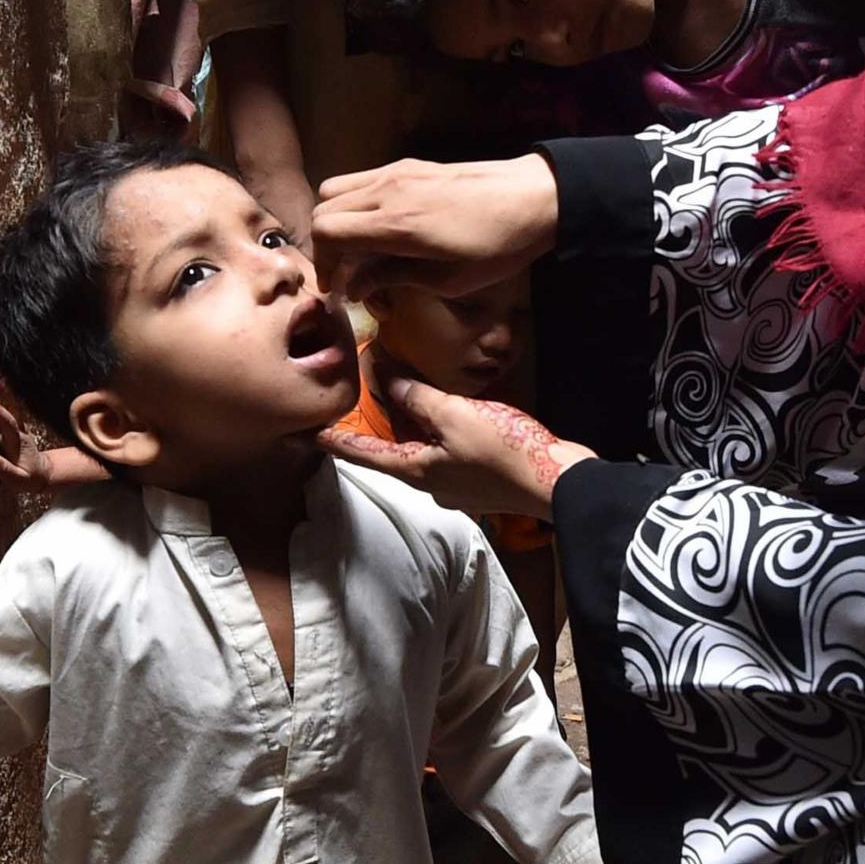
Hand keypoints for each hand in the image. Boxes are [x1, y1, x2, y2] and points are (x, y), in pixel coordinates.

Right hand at [0, 389, 106, 491]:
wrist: (43, 476)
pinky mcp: (19, 429)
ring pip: (14, 407)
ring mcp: (20, 430)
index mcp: (17, 442)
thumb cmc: (28, 479)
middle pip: (13, 409)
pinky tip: (1, 388)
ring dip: (6, 392)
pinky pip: (13, 410)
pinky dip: (8, 398)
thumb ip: (4, 469)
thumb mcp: (17, 479)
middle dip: (4, 393)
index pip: (7, 424)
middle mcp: (20, 432)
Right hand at [312, 152, 558, 296]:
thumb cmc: (498, 247)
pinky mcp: (408, 165)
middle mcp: (387, 190)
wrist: (535, 197)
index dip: (323, 265)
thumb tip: (354, 287)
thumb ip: (393, 278)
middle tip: (348, 275)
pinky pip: (361, 179)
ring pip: (336, 189)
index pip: (326, 233)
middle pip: (324, 210)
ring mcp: (396, 172)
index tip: (339, 289)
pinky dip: (355, 204)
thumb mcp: (448, 280)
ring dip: (338, 221)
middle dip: (327, 247)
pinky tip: (381, 228)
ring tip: (359, 249)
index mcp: (395, 223)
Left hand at [324, 373, 589, 519]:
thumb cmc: (503, 451)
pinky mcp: (479, 479)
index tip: (308, 434)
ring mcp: (457, 484)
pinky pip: (444, 453)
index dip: (336, 441)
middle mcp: (431, 482)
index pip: (364, 455)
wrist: (556, 482)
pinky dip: (433, 433)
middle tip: (348, 412)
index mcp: (416, 471)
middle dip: (370, 434)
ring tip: (391, 408)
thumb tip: (387, 380)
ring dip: (404, 431)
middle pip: (390, 455)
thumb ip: (418, 397)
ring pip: (418, 453)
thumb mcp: (454, 416)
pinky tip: (439, 418)